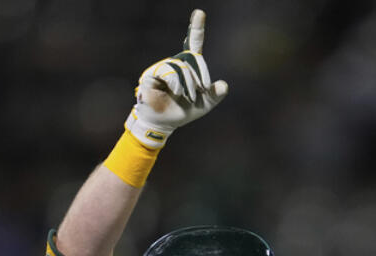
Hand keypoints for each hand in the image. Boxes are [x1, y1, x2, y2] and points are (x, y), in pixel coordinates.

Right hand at [124, 9, 229, 148]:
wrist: (167, 123)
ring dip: (189, 84)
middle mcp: (175, 62)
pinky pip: (168, 72)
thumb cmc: (184, 110)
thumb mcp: (205, 104)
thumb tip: (224, 86)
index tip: (200, 14)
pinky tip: (176, 92)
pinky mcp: (151, 74)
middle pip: (192, 59)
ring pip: (180, 66)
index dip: (196, 28)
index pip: (193, 43)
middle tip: (201, 91)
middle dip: (200, 76)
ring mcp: (162, 67)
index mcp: (188, 66)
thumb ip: (215, 94)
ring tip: (189, 96)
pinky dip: (177, 83)